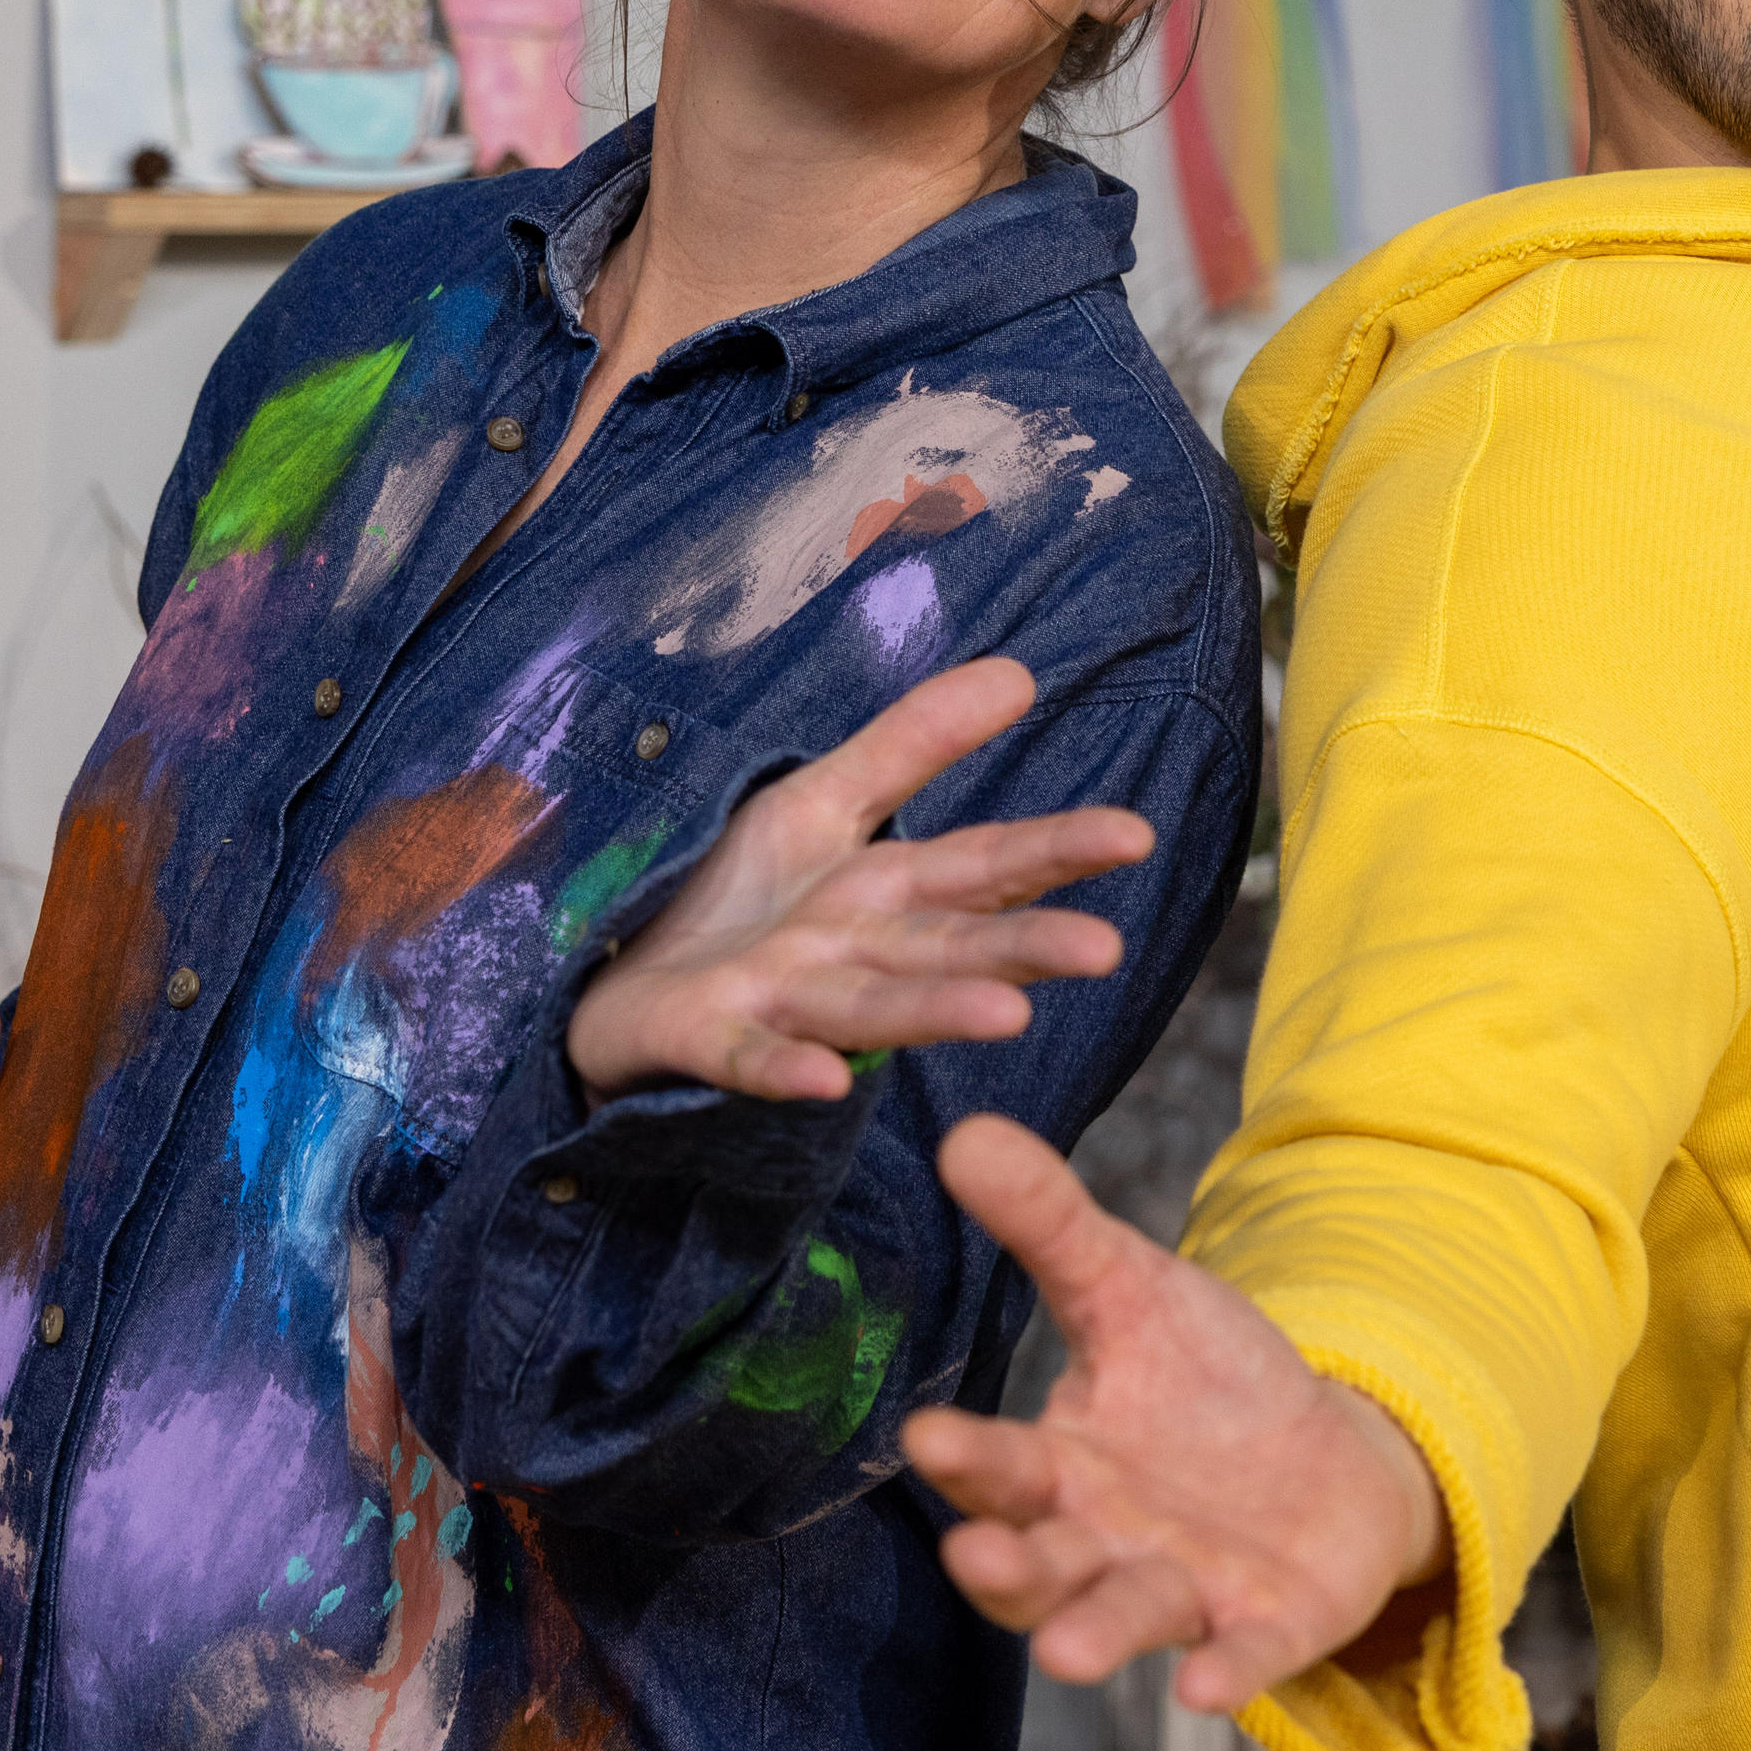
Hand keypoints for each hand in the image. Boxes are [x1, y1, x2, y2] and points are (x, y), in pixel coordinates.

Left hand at [568, 657, 1147, 1103]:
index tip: (1135, 834)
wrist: (615, 975)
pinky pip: (748, 1058)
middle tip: (1104, 948)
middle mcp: (852, 955)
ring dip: (934, 1011)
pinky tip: (821, 1078)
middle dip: (1023, 948)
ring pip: (870, 1007)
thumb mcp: (822, 800)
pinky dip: (782, 1068)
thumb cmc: (737, 898)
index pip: (984, 867)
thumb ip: (914, 745)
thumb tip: (1019, 672)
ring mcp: (783, 1002)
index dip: (1056, 849)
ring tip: (1006, 1015)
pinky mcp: (707, 1038)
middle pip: (946, 945)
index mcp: (885, 895)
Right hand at [903, 1114, 1447, 1713]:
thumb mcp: (1132, 1290)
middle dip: (1009, 1566)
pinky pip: (1241, 1655)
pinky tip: (1203, 1687)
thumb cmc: (1205, 1383)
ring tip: (1066, 1654)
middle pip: (1043, 1562)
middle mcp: (1106, 1543)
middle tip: (975, 1554)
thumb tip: (962, 1130)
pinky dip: (1224, 1671)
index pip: (1000, 1468)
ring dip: (1095, 1635)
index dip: (967, 1459)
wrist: (1329, 1458)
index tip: (925, 1435)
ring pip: (1125, 1616)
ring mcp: (1186, 1590)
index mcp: (1060, 1466)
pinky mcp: (1267, 1623)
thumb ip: (1050, 1226)